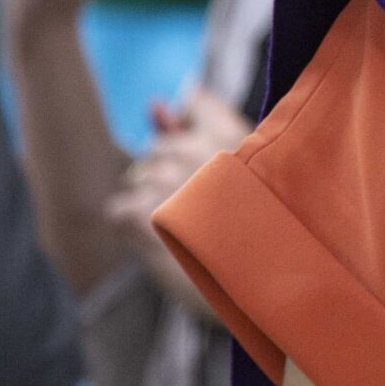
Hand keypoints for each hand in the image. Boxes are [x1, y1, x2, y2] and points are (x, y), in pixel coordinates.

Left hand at [108, 89, 251, 314]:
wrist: (264, 281)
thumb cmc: (262, 222)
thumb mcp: (245, 169)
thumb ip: (198, 126)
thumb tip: (156, 103)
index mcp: (230, 132)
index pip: (194, 104)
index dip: (195, 133)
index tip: (213, 166)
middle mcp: (195, 148)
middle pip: (159, 150)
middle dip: (171, 175)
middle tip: (205, 211)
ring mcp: (165, 180)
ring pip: (138, 178)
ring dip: (154, 202)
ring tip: (191, 229)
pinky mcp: (141, 213)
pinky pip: (120, 210)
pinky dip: (134, 228)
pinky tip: (166, 242)